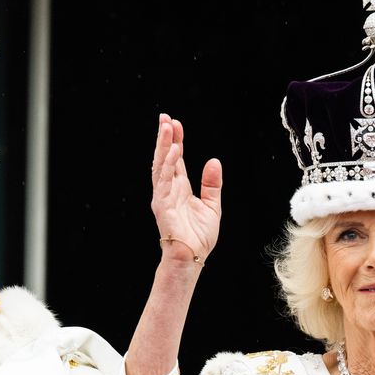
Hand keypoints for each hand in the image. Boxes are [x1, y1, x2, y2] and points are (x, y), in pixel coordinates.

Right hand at [151, 114, 222, 265]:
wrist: (192, 256)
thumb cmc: (199, 236)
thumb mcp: (212, 205)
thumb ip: (212, 184)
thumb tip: (213, 161)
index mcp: (180, 188)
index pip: (175, 159)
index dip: (175, 141)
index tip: (176, 123)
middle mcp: (169, 189)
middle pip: (165, 158)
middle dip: (165, 138)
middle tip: (165, 118)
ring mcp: (164, 196)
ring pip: (161, 166)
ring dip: (164, 146)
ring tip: (167, 128)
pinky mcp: (162, 205)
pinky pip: (164, 181)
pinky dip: (168, 165)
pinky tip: (173, 151)